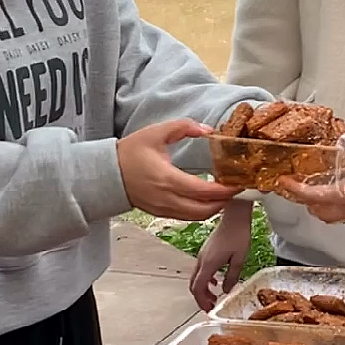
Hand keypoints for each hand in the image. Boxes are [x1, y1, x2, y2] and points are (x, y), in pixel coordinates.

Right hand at [117, 120, 241, 219]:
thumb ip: (183, 127)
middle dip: (224, 202)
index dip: (224, 190)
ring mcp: (163, 209)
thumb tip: (207, 130)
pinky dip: (200, 211)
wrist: (106, 173)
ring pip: (196, 217)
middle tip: (235, 189)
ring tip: (223, 194)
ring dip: (213, 208)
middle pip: (204, 210)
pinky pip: (186, 217)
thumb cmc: (129, 153)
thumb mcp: (156, 133)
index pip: (203, 191)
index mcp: (167, 179)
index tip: (238, 183)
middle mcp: (166, 198)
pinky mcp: (160, 213)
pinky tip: (206, 199)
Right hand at [190, 200, 253, 309]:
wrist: (234, 215)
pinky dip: (204, 280)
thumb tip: (226, 290)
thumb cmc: (239, 234)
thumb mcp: (240, 258)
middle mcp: (201, 260)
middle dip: (200, 298)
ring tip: (213, 297)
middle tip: (211, 306)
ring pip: (196, 277)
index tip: (210, 309)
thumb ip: (233, 276)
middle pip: (194, 285)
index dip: (202, 301)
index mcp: (208, 263)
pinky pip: (200, 270)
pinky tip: (215, 281)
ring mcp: (201, 255)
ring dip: (202, 290)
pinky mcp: (205, 251)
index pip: (198, 288)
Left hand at [279, 129, 344, 222]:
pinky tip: (344, 185)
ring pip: (335, 213)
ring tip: (319, 188)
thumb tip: (343, 141)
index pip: (310, 196)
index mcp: (343, 195)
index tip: (284, 181)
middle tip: (300, 189)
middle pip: (321, 213)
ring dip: (324, 203)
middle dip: (307, 203)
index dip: (294, 189)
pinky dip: (340, 199)